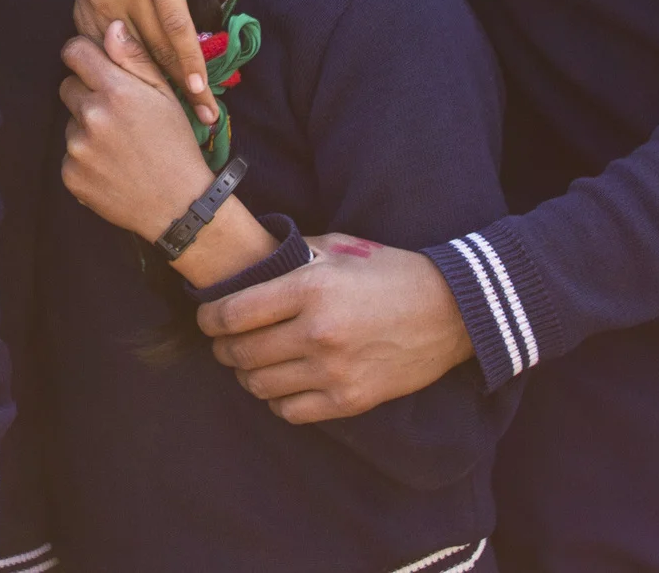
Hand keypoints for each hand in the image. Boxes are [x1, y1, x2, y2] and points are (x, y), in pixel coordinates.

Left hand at [58, 23, 214, 242]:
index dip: (83, 56)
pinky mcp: (70, 175)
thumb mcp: (166, 96)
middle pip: (68, 87)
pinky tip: (111, 167)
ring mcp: (78, 148)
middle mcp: (92, 116)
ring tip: (119, 146)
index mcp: (116, 91)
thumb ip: (135, 59)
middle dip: (87, 94)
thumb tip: (110, 27)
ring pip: (69, 123)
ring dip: (86, 129)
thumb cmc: (176, 145)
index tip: (92, 65)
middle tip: (117, 115)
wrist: (179, 205)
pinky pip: (68, 155)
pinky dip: (84, 160)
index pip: (74, 52)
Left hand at [75, 0, 217, 126]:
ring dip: (182, 91)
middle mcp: (100, 4)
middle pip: (133, 68)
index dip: (134, 102)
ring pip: (156, 52)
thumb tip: (133, 58)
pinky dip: (186, 59)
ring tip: (204, 121)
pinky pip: (173, 26)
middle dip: (159, 106)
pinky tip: (199, 85)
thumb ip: (118, 17)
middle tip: (180, 141)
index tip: (149, 132)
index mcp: (87, 10)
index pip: (110, 70)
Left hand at [195, 236, 473, 421]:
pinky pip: (290, 411)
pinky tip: (282, 384)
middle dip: (222, 348)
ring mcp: (333, 371)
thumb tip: (253, 264)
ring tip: (251, 363)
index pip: (232, 313)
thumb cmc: (392, 272)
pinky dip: (276, 400)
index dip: (208, 318)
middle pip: (240, 352)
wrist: (451, 311)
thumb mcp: (339, 248)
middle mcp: (317, 332)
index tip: (207, 318)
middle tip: (223, 343)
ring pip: (259, 385)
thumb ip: (293, 255)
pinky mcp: (350, 400)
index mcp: (310, 288)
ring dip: (246, 375)